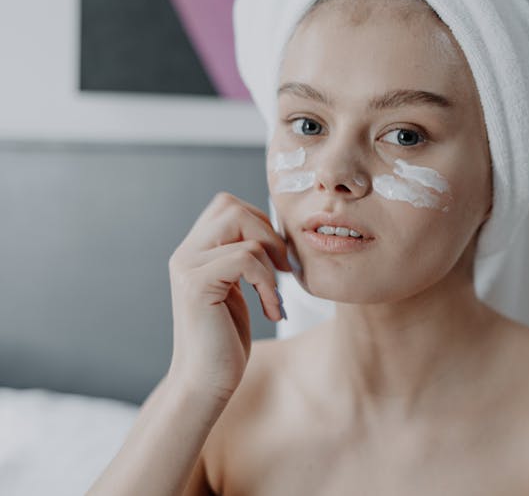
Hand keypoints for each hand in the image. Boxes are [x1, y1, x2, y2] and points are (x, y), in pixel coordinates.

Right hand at [166, 192, 291, 403]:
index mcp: (194, 251)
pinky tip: (271, 311)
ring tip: (275, 297)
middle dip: (268, 233)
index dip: (260, 223)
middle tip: (284, 270)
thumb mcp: (237, 288)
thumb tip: (271, 230)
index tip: (278, 259)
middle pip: (231, 206)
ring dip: (270, 263)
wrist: (206, 383)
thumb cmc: (225, 340)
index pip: (227, 205)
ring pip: (241, 229)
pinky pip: (246, 258)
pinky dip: (267, 283)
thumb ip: (242, 257)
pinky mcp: (196, 285)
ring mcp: (186, 267)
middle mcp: (184, 254)